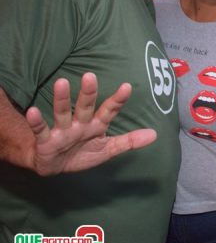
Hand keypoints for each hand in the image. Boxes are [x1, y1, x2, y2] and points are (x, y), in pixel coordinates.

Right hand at [26, 72, 156, 175]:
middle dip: (89, 93)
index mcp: (96, 125)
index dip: (118, 100)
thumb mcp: (108, 149)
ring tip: (62, 82)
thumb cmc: (83, 153)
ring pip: (62, 112)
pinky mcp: (46, 139)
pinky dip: (36, 121)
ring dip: (62, 99)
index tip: (127, 87)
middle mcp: (80, 123)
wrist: (56, 166)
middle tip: (90, 76)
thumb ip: (129, 141)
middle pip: (85, 106)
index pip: (109, 110)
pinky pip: (41, 129)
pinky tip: (33, 110)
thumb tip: (154, 134)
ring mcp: (62, 130)